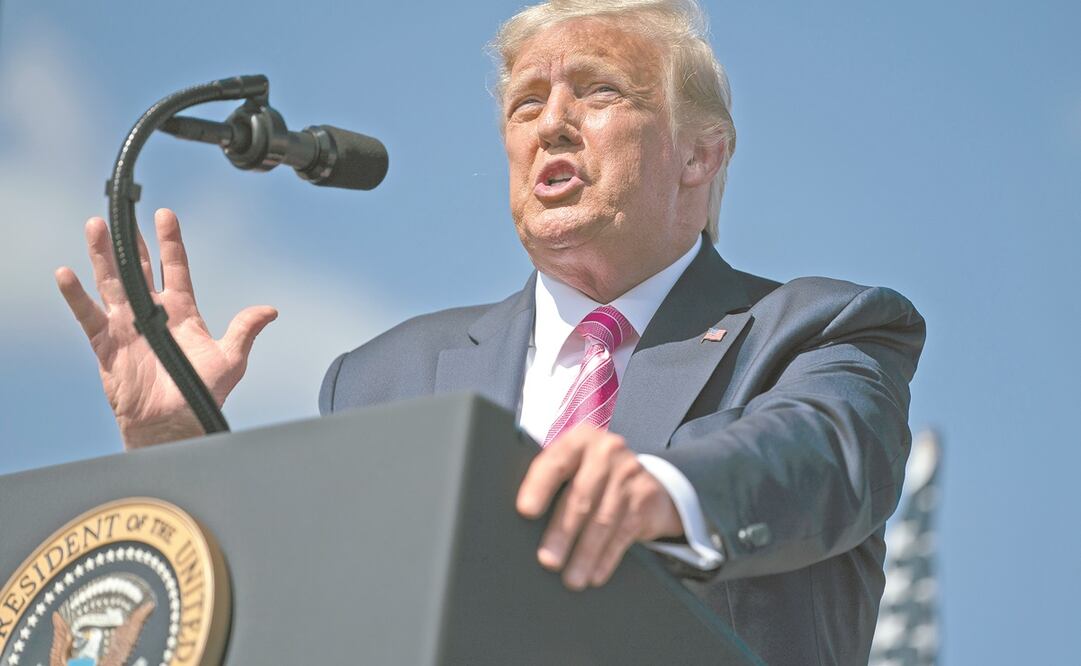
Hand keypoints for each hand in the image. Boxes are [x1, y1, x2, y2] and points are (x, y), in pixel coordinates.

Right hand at [55, 209, 276, 448]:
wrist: (173, 425)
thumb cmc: (202, 394)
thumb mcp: (230, 359)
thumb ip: (245, 330)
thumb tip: (270, 310)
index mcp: (181, 312)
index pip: (175, 268)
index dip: (170, 243)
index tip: (166, 215)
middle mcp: (152, 313)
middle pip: (137, 269)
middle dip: (130, 243)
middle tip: (121, 214)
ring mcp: (127, 327)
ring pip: (111, 283)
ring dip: (102, 256)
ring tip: (95, 227)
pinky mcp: (106, 344)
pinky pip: (88, 316)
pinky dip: (76, 296)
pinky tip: (66, 274)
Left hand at [516, 425, 682, 589]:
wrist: (643, 479)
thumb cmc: (591, 476)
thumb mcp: (573, 467)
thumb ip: (550, 480)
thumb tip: (520, 518)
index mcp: (579, 440)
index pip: (556, 462)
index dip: (539, 487)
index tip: (525, 511)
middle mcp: (607, 451)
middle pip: (581, 496)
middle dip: (562, 532)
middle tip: (547, 560)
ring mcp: (630, 474)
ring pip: (603, 520)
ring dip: (585, 554)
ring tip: (571, 579)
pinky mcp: (646, 499)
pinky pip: (623, 533)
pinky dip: (607, 558)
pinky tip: (595, 575)